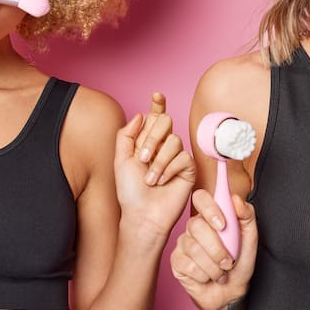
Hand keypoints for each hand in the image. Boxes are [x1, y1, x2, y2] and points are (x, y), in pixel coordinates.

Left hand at [114, 93, 195, 241]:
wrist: (142, 215)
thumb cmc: (131, 191)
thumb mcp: (121, 160)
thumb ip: (126, 135)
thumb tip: (141, 114)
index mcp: (147, 141)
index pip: (154, 117)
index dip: (157, 104)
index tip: (156, 95)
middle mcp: (163, 146)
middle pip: (165, 121)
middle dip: (152, 138)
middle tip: (142, 157)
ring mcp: (177, 156)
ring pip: (174, 140)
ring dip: (158, 161)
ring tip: (150, 179)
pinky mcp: (188, 169)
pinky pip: (182, 157)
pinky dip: (168, 170)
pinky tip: (162, 182)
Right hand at [170, 189, 257, 309]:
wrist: (231, 292)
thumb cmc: (239, 263)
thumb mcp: (250, 239)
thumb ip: (246, 216)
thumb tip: (236, 199)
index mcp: (211, 216)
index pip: (200, 198)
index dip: (209, 208)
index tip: (223, 225)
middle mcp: (194, 227)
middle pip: (196, 226)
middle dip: (217, 248)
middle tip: (229, 261)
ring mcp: (183, 243)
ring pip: (194, 249)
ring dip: (214, 266)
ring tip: (221, 272)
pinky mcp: (176, 261)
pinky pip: (189, 265)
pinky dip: (205, 276)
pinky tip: (208, 277)